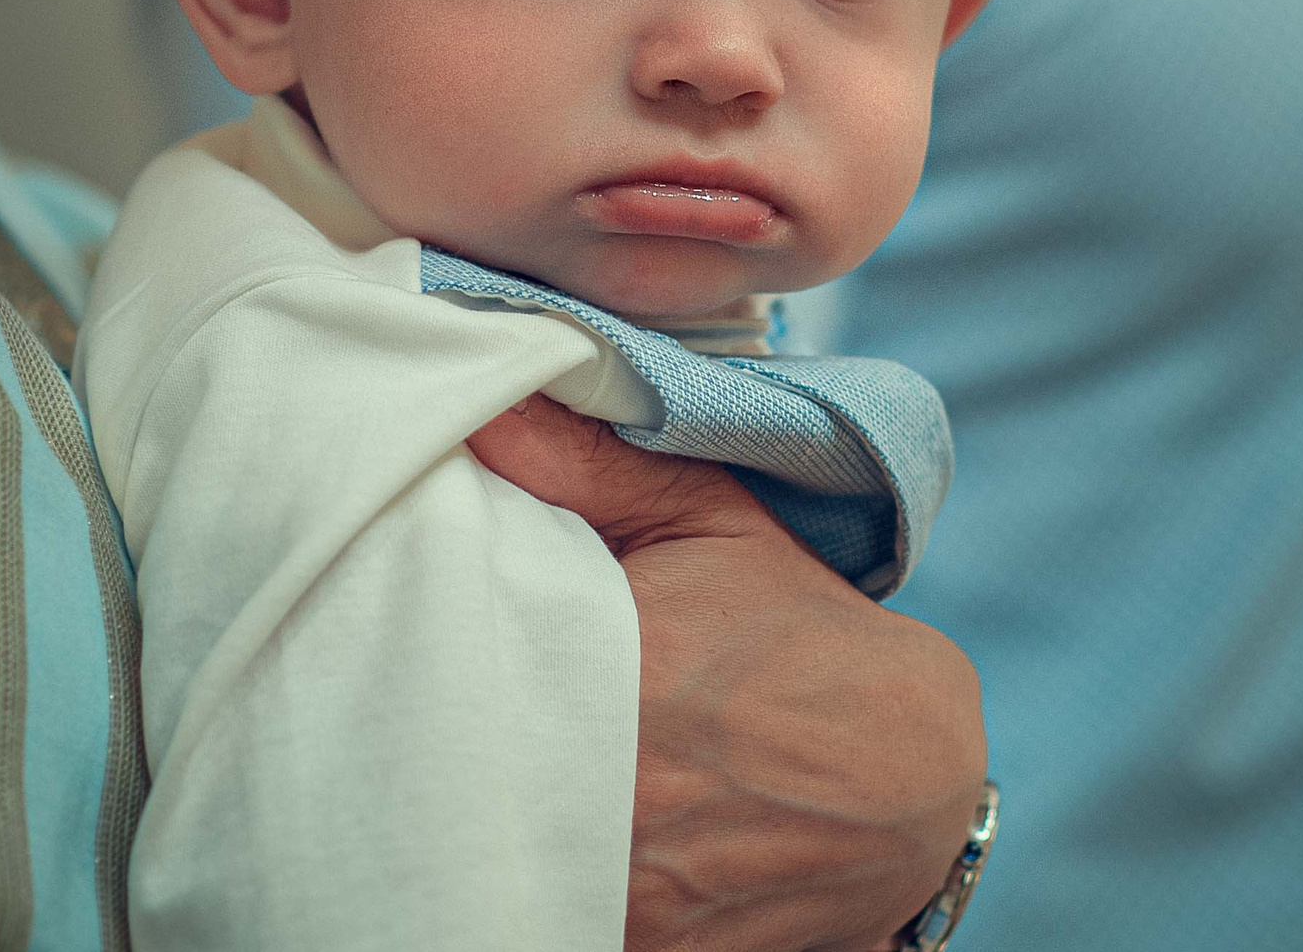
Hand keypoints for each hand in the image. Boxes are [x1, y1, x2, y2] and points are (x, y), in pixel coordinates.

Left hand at [469, 395, 985, 951]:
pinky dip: (526, 877)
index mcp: (625, 676)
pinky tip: (531, 828)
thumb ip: (585, 463)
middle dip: (433, 731)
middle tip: (420, 690)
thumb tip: (481, 405)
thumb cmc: (798, 637)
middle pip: (455, 770)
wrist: (907, 783)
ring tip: (480, 758)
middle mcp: (622, 796)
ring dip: (474, 812)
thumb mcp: (708, 521)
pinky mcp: (644, 951)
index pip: (451, 663)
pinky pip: (541, 913)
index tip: (395, 621)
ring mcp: (630, 891)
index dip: (414, 646)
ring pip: (491, 853)